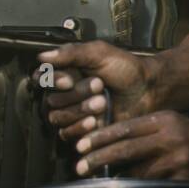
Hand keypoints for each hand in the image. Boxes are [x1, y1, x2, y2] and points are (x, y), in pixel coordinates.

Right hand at [36, 40, 153, 142]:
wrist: (147, 90)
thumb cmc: (125, 68)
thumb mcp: (98, 53)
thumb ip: (70, 53)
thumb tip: (42, 57)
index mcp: (66, 72)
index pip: (41, 79)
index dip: (51, 81)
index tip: (69, 80)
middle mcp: (65, 94)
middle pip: (51, 101)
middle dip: (75, 95)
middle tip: (99, 86)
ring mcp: (73, 114)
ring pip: (57, 118)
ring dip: (79, 110)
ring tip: (102, 102)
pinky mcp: (82, 132)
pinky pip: (66, 134)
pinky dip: (80, 127)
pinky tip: (96, 121)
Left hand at [72, 111, 188, 182]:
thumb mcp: (170, 123)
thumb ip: (143, 129)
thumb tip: (107, 140)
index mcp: (164, 120)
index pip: (126, 127)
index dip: (101, 137)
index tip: (81, 145)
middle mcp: (170, 137)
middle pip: (127, 148)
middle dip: (99, 158)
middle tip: (80, 166)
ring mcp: (177, 159)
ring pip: (136, 171)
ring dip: (116, 177)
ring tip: (98, 179)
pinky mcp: (181, 179)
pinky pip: (151, 186)